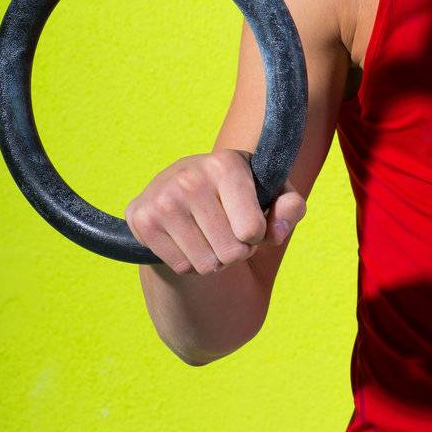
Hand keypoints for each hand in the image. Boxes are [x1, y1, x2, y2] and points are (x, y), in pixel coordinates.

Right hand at [125, 148, 306, 274]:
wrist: (182, 187)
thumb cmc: (238, 193)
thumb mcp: (273, 192)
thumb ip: (290, 207)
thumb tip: (276, 232)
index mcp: (226, 164)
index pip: (253, 230)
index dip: (257, 236)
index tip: (249, 221)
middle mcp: (191, 177)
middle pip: (231, 252)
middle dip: (236, 251)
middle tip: (228, 232)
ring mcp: (162, 198)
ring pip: (207, 265)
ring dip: (214, 260)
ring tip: (209, 235)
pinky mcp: (141, 219)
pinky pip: (182, 267)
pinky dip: (191, 264)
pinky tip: (188, 240)